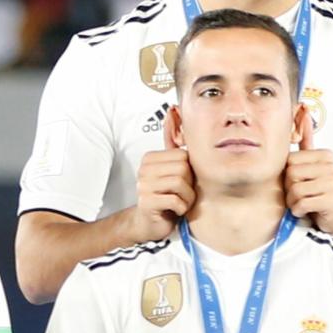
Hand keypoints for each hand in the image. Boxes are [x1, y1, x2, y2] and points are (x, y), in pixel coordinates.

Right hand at [131, 119, 195, 242]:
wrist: (149, 222)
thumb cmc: (165, 195)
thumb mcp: (173, 168)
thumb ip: (174, 142)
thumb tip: (174, 110)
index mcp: (151, 158)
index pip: (184, 156)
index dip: (189, 172)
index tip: (182, 182)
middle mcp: (144, 169)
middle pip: (183, 169)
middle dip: (189, 186)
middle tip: (181, 194)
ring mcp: (143, 185)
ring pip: (180, 184)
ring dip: (186, 198)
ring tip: (179, 202)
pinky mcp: (145, 202)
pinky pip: (176, 200)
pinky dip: (181, 208)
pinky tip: (174, 210)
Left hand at [284, 110, 332, 235]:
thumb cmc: (321, 193)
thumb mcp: (313, 168)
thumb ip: (306, 144)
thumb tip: (302, 112)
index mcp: (326, 155)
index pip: (291, 160)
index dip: (289, 175)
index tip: (301, 182)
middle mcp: (331, 165)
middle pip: (291, 174)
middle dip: (290, 189)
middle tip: (301, 195)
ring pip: (295, 190)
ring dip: (293, 202)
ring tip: (304, 203)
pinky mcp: (332, 199)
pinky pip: (301, 203)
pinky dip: (299, 211)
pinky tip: (308, 211)